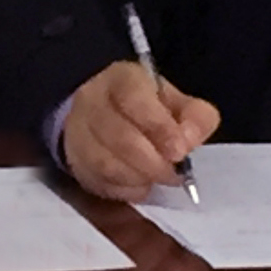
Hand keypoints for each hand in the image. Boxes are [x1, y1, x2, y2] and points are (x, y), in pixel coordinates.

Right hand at [59, 60, 220, 201]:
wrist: (105, 113)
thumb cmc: (148, 108)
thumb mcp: (178, 103)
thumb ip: (195, 117)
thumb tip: (188, 142)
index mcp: (121, 80)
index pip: (134, 99)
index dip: (159, 127)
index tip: (179, 151)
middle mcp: (91, 103)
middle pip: (119, 137)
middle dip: (152, 162)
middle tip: (174, 174)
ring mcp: (78, 133)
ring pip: (105, 164)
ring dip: (139, 178)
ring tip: (159, 179)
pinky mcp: (75, 162)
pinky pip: (99, 183)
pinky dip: (125, 190)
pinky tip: (141, 185)